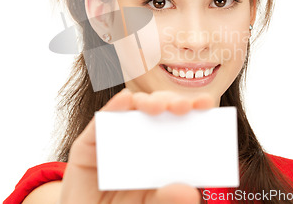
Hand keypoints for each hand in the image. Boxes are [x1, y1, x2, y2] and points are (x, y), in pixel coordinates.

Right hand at [59, 89, 213, 203]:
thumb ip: (167, 200)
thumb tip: (190, 191)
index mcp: (159, 151)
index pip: (179, 123)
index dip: (192, 109)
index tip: (206, 104)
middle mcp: (138, 139)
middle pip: (157, 111)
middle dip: (170, 102)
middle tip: (183, 106)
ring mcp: (112, 139)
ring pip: (130, 110)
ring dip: (146, 101)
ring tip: (158, 107)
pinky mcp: (87, 145)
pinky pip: (100, 122)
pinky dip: (113, 107)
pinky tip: (125, 100)